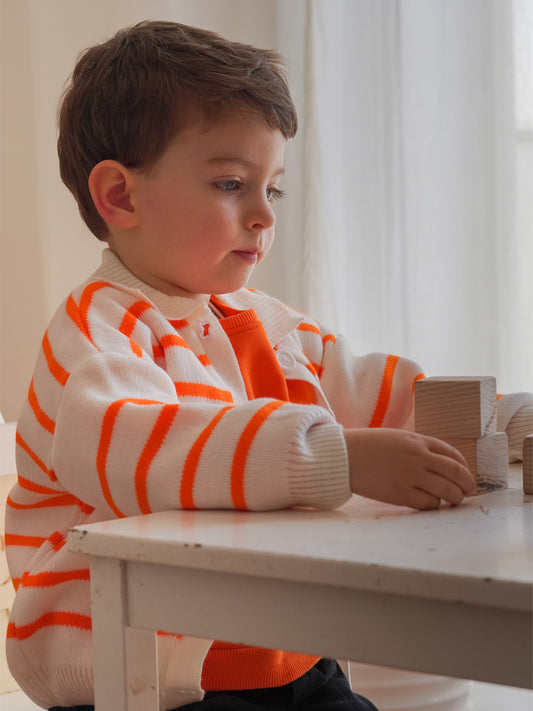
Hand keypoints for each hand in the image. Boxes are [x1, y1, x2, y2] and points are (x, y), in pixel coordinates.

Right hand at [344, 428, 474, 509]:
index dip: (464, 467)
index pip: (452, 454)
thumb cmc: (368, 447)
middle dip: (467, 484)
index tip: (465, 476)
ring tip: (452, 500)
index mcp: (417, 441)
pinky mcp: (400, 493)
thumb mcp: (397, 438)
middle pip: (456, 473)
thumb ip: (418, 448)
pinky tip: (430, 503)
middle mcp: (417, 457)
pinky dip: (434, 505)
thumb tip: (440, 465)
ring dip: (454, 498)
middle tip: (467, 491)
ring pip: (447, 491)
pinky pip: (428, 503)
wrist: (344, 456)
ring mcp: (410, 475)